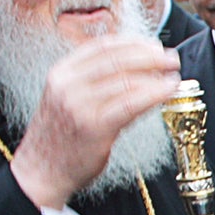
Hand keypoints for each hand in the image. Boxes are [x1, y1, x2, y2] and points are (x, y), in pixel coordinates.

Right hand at [10, 35, 179, 208]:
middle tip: (171, 59)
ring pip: (126, 81)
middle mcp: (68, 84)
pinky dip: (154, 95)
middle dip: (150, 57)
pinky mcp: (94, 127)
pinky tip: (167, 92)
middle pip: (117, 60)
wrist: (41, 171)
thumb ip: (91, 80)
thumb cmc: (60, 136)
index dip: (133, 43)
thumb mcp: (66, 97)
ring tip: (173, 77)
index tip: (153, 46)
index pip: (102, 47)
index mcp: (61, 72)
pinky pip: (130, 104)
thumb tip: (132, 64)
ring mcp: (79, 105)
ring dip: (156, 76)